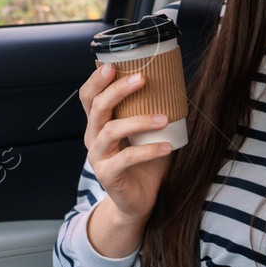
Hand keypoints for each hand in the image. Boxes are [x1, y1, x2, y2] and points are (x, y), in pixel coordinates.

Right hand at [79, 63, 174, 231]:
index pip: (89, 97)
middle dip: (117, 90)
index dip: (96, 80)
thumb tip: (176, 87)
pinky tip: (167, 147)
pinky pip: (126, 159)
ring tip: (163, 118)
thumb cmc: (144, 164)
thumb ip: (151, 113)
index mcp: (98, 124)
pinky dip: (149, 150)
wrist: (137, 202)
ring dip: (139, 121)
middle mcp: (93, 138)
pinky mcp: (107, 175)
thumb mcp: (146, 134)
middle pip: (97, 108)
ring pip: (111, 131)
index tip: (112, 64)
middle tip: (142, 78)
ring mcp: (98, 157)